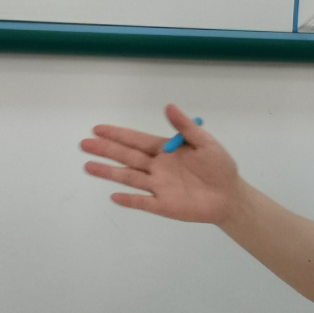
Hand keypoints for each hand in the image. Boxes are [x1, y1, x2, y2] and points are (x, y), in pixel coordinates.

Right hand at [81, 104, 243, 223]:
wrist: (230, 196)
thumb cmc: (219, 166)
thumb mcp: (205, 142)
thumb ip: (184, 128)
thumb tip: (168, 106)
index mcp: (165, 151)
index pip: (136, 140)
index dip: (117, 135)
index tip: (97, 129)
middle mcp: (157, 168)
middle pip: (127, 157)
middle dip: (105, 150)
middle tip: (84, 144)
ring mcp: (158, 187)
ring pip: (129, 178)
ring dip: (109, 173)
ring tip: (88, 166)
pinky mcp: (164, 206)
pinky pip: (142, 202)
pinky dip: (129, 200)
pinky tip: (114, 196)